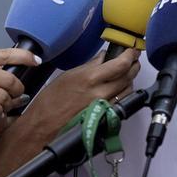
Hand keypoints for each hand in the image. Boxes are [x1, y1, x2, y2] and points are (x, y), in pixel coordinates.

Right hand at [15, 49, 140, 141]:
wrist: (43, 126)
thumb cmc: (50, 103)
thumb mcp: (68, 76)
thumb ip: (89, 66)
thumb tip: (103, 58)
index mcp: (90, 79)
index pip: (120, 64)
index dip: (129, 55)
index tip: (131, 50)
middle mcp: (100, 93)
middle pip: (128, 76)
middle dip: (133, 65)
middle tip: (132, 59)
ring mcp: (105, 106)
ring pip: (128, 89)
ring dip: (130, 79)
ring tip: (126, 72)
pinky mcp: (105, 117)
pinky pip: (121, 101)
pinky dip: (123, 92)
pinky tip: (119, 88)